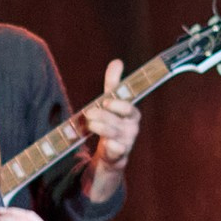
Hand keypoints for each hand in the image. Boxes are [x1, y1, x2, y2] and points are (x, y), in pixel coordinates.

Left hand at [82, 58, 139, 200]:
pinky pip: (119, 153)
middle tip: (90, 113)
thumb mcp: (111, 105)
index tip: (106, 101)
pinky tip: (108, 146)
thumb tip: (117, 61)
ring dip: (103, 129)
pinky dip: (113, 149)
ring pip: (117, 135)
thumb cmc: (112, 125)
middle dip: (104, 116)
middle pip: (120, 121)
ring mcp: (126, 144)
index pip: (129, 107)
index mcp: (131, 115)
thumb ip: (113, 85)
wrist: (110, 157)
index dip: (119, 104)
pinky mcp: (119, 158)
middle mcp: (131, 129)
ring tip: (91, 125)